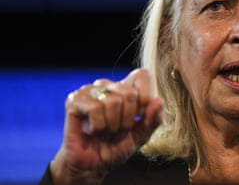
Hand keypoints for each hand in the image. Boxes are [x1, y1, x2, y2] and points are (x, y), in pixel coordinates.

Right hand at [50, 68, 163, 183]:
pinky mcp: (74, 100)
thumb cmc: (116, 148)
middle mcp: (108, 85)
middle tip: (117, 130)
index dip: (145, 98)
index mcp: (126, 88)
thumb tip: (159, 101)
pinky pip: (95, 109)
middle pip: (130, 93)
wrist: (92, 166)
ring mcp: (90, 91)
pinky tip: (92, 131)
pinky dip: (98, 127)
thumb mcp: (141, 136)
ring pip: (114, 102)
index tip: (139, 118)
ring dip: (112, 126)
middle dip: (128, 120)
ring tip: (105, 131)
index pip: (142, 75)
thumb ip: (153, 120)